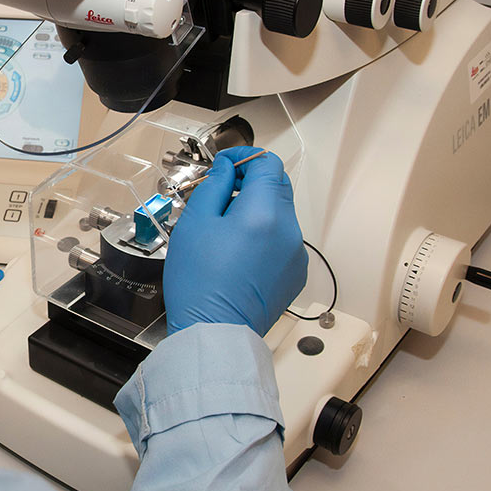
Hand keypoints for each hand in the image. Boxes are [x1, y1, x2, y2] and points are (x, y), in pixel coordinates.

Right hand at [163, 147, 306, 335]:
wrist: (215, 333)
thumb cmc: (200, 282)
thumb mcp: (195, 223)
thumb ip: (214, 186)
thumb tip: (226, 168)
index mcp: (265, 213)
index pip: (267, 163)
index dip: (244, 157)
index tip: (224, 165)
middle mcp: (289, 230)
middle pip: (277, 186)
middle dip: (250, 182)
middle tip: (219, 193)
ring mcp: (296, 254)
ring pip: (279, 214)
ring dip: (256, 210)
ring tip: (223, 229)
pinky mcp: (294, 274)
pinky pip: (282, 241)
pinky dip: (264, 235)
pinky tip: (237, 253)